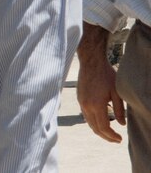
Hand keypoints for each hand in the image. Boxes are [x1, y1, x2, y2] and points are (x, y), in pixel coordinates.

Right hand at [77, 24, 126, 142]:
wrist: (91, 62)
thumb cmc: (106, 75)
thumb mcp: (117, 92)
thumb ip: (119, 109)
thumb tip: (121, 124)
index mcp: (96, 105)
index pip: (104, 127)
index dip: (111, 136)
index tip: (119, 139)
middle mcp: (86, 106)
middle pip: (95, 128)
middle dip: (105, 136)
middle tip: (116, 140)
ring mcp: (81, 102)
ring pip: (89, 122)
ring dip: (99, 130)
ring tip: (109, 133)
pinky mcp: (79, 98)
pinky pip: (86, 115)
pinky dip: (94, 122)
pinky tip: (101, 120)